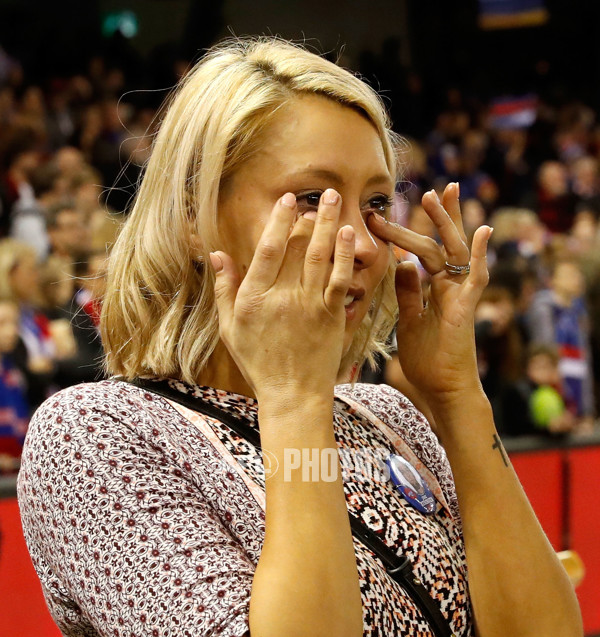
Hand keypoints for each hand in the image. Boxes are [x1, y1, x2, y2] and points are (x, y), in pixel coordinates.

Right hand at [210, 190, 354, 404]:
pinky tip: (348, 234)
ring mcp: (309, 306)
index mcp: (254, 299)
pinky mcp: (331, 316)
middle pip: (297, 247)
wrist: (293, 394)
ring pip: (319, 256)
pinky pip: (339, 278)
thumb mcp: (231, 329)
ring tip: (335, 201)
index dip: (278, 221)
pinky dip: (344, 254)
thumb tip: (217, 255)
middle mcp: (282, 298)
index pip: (268, 250)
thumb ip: (224, 290)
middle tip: (321, 194)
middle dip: (309, 217)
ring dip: (328, 224)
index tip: (287, 200)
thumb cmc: (260, 363)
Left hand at [369, 183, 491, 410]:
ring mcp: (460, 296)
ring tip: (441, 194)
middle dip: (433, 218)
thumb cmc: (427, 361)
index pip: (422, 253)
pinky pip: (476, 278)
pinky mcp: (466, 309)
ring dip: (449, 223)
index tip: (381, 218)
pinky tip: (483, 231)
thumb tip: (402, 264)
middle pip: (441, 245)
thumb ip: (407, 293)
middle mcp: (451, 288)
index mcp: (435, 290)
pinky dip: (481, 256)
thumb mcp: (409, 320)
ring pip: (457, 252)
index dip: (404, 234)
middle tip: (425, 190)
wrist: (443, 391)